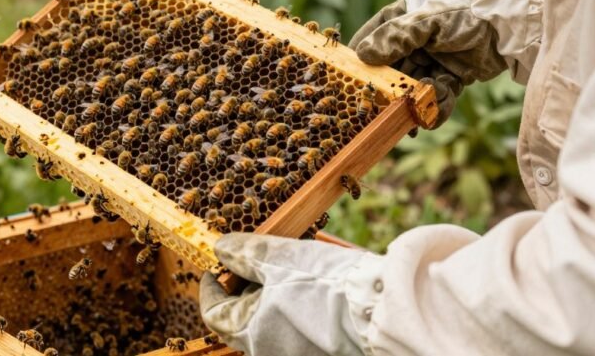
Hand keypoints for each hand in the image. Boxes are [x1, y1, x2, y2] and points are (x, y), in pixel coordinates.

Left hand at [200, 233, 384, 355]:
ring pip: (269, 325)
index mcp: (250, 332)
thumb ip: (245, 254)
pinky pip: (294, 330)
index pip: (214, 313)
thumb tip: (221, 249)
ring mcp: (295, 354)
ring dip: (270, 299)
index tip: (216, 268)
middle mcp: (268, 351)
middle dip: (244, 291)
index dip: (211, 287)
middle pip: (241, 320)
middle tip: (252, 265)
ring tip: (287, 273)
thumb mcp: (279, 259)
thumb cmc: (328, 287)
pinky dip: (293, 311)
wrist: (383, 313)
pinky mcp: (320, 353)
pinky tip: (310, 290)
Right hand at [348, 0, 506, 125]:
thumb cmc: (467, 14)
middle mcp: (415, 39)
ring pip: (412, 86)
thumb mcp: (429, 21)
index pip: (374, 36)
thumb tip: (363, 55)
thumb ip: (396, 37)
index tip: (349, 74)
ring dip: (412, 101)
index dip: (362, 55)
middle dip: (389, 88)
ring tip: (411, 116)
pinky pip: (435, 97)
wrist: (511, 30)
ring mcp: (432, 59)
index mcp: (405, 17)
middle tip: (381, 107)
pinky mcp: (450, 77)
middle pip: (391, 67)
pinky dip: (433, 108)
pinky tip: (430, 118)